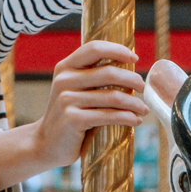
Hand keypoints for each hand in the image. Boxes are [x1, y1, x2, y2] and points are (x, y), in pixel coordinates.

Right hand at [0, 41, 147, 191]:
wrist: (46, 143)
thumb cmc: (70, 115)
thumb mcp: (74, 90)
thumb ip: (93, 77)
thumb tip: (130, 67)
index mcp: (65, 67)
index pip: (94, 48)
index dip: (117, 50)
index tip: (135, 59)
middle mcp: (64, 80)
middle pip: (108, 73)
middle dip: (133, 80)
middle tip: (143, 89)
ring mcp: (66, 100)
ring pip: (112, 97)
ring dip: (135, 103)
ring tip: (144, 109)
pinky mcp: (73, 119)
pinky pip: (108, 116)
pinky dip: (127, 118)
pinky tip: (136, 120)